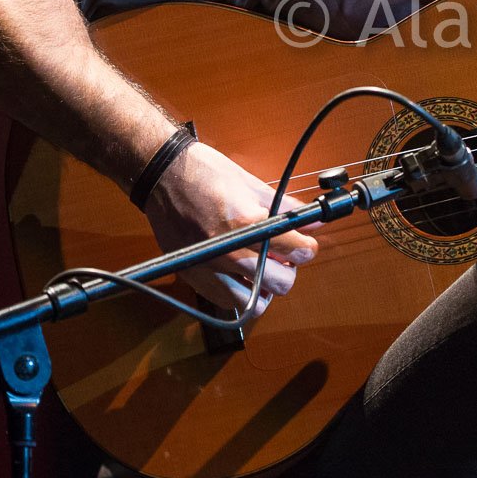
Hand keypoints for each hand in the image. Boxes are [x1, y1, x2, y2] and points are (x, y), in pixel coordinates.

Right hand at [143, 142, 318, 316]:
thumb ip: (285, 207)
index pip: (295, 250)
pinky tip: (241, 275)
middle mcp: (227, 251)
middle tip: (283, 255)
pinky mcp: (194, 278)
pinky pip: (228, 303)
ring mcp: (209, 268)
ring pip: (256, 302)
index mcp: (245, 223)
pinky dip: (241, 294)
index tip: (306, 244)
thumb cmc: (205, 174)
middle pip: (281, 283)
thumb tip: (314, 221)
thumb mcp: (251, 184)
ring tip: (262, 267)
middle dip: (289, 269)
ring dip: (265, 287)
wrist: (162, 177)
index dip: (307, 248)